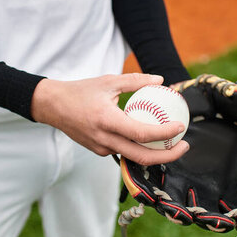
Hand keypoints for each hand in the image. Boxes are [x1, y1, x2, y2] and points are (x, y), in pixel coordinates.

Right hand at [31, 73, 188, 164]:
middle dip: (168, 156)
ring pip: (133, 157)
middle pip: (142, 157)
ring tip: (172, 144)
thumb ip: (135, 81)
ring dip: (155, 154)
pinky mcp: (99, 150)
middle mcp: (104, 139)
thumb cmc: (80, 92)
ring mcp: (101, 148)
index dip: (165, 134)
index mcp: (107, 121)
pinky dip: (139, 148)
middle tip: (184, 146)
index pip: (142, 134)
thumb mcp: (108, 81)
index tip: (180, 128)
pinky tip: (150, 139)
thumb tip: (160, 80)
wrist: (52, 106)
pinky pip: (123, 152)